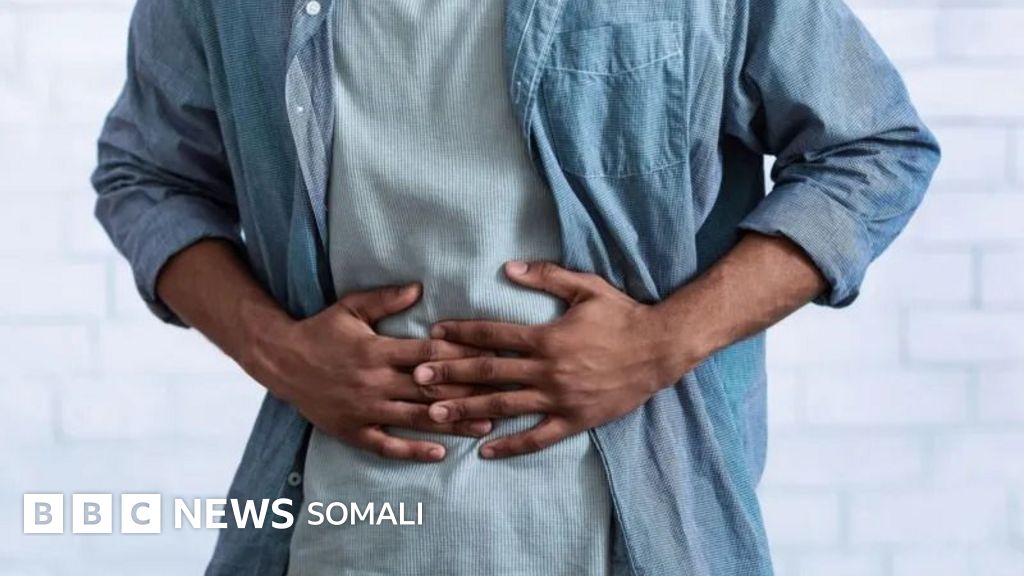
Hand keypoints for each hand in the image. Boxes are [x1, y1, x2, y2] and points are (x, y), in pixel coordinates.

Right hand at [246, 283, 493, 461]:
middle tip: (503, 395)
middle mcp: (374, 382)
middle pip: (429, 389)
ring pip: (416, 418)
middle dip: (468, 392)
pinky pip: (386, 445)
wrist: (279, 360)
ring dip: (453, 423)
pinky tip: (439, 453)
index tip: (491, 355)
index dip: (460, 355)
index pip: (427, 354)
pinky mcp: (353, 430)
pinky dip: (413, 450)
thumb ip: (385, 299)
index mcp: (377, 350)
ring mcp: (364, 409)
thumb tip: (420, 288)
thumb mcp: (350, 307)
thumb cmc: (320, 330)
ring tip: (486, 425)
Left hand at [412, 262, 703, 458]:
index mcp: (546, 337)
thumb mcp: (586, 287)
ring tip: (435, 414)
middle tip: (417, 376)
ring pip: (504, 405)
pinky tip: (485, 450)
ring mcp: (559, 398)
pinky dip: (511, 445)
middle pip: (489, 372)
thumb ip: (546, 276)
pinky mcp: (574, 419)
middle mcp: (547, 370)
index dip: (461, 333)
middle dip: (450, 373)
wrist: (660, 349)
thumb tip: (509, 268)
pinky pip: (537, 436)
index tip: (434, 334)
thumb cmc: (622, 315)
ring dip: (467, 409)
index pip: (493, 334)